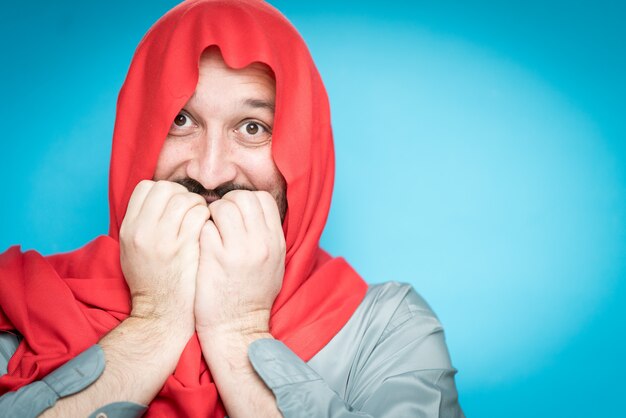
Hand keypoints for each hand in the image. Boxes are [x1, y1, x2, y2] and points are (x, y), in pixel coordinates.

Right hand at [119, 180, 208, 334]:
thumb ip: (142, 224)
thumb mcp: (133, 251)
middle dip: (183, 194)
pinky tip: (208, 228)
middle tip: (192, 209)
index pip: (145, 187)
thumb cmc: (152, 283)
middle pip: (166, 188)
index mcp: (128, 229)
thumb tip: (160, 200)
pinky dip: (207, 216)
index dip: (164, 191)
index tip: (175, 204)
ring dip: (198, 205)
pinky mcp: (184, 248)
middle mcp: (142, 231)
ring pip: (184, 199)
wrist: (161, 315)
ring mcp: (163, 239)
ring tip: (201, 219)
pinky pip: (199, 215)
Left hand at [194, 190, 285, 337]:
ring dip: (210, 214)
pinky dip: (200, 230)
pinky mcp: (214, 258)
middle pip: (243, 197)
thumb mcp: (274, 264)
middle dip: (226, 203)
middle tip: (218, 219)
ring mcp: (238, 250)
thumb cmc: (252, 297)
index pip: (263, 199)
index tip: (235, 213)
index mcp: (276, 242)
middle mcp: (261, 243)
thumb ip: (266, 237)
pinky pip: (204, 226)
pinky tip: (200, 243)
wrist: (237, 329)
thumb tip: (253, 213)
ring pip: (222, 207)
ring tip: (208, 230)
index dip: (246, 200)